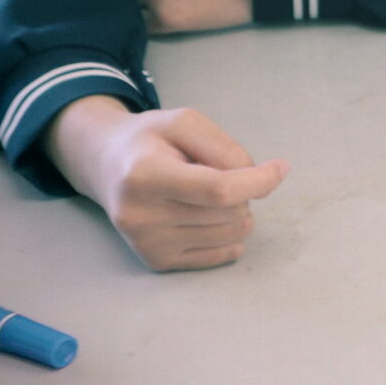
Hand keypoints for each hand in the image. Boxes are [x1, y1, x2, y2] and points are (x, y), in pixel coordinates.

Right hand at [45, 96, 288, 271]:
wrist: (105, 164)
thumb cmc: (150, 140)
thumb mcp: (186, 123)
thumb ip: (226, 148)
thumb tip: (264, 178)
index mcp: (145, 175)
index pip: (219, 190)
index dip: (259, 181)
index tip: (280, 168)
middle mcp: (140, 216)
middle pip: (230, 213)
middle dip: (242, 190)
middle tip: (215, 173)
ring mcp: (146, 244)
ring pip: (232, 235)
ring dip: (237, 211)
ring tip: (206, 192)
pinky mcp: (155, 261)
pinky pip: (221, 255)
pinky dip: (230, 235)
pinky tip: (210, 216)